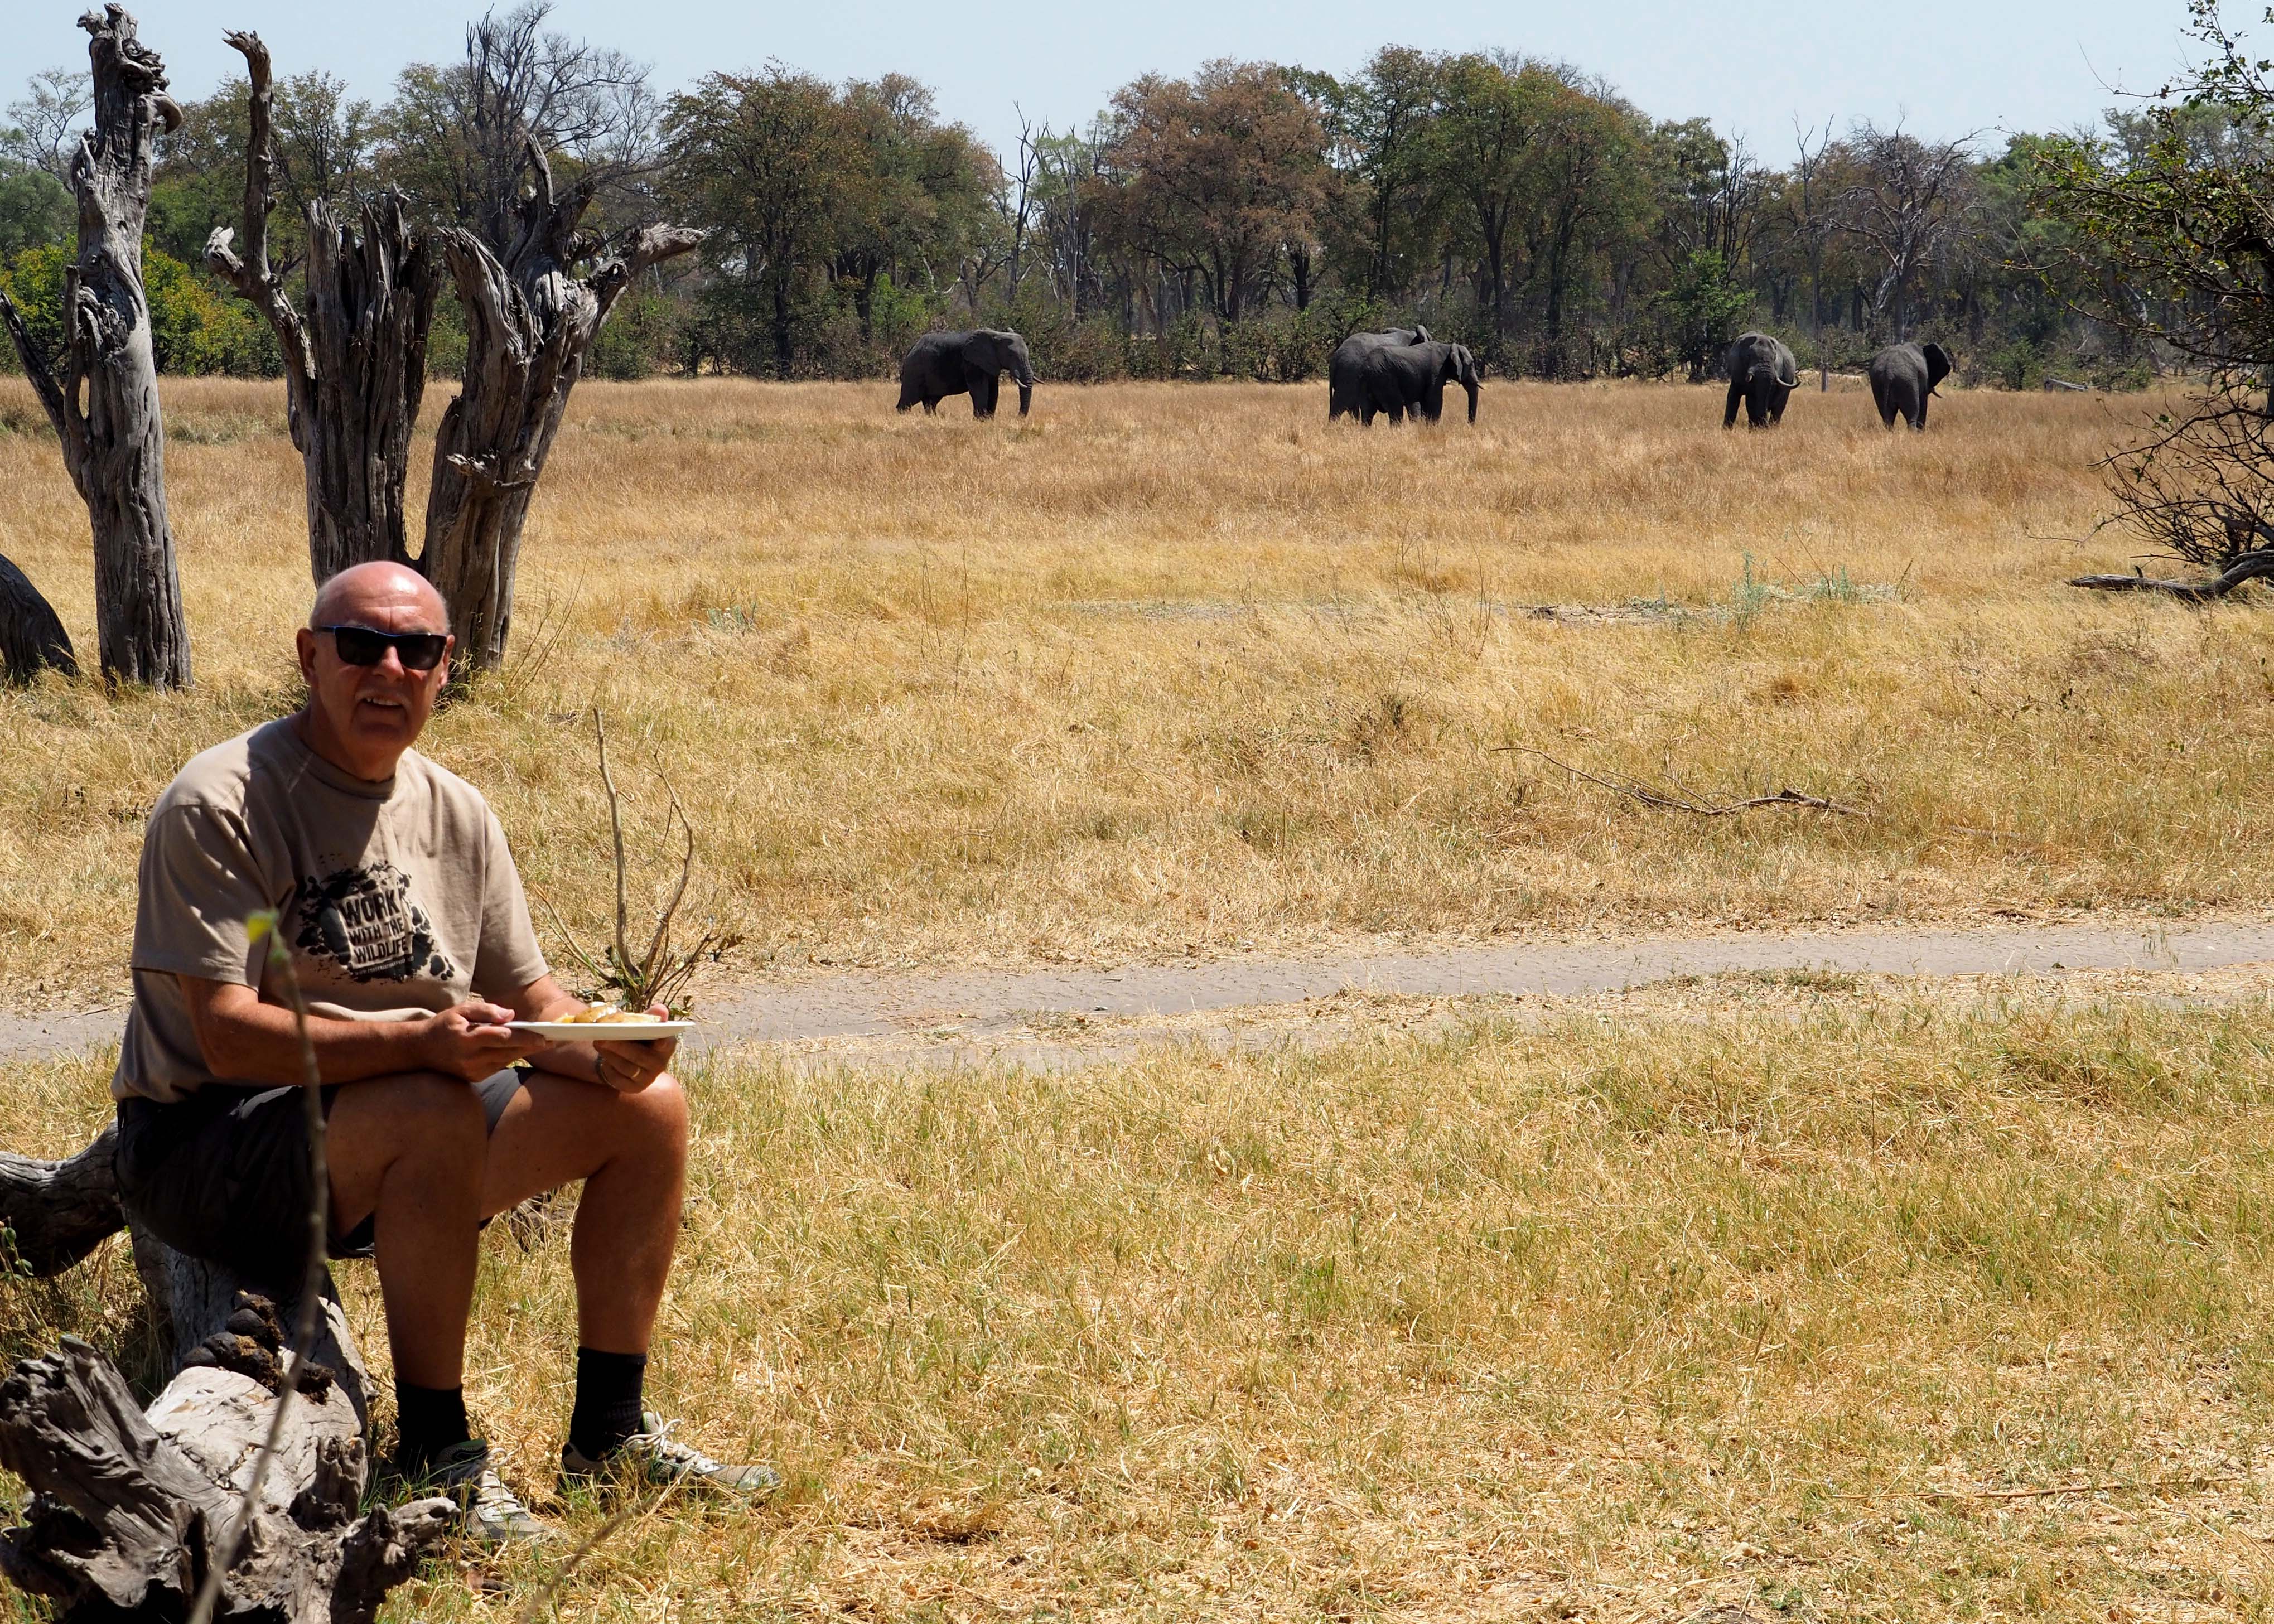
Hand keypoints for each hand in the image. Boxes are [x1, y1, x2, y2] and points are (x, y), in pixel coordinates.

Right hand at [419, 1000, 540, 1080]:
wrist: (421, 1050)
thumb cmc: (444, 1025)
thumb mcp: (461, 1010)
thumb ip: (486, 1010)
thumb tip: (511, 1015)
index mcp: (467, 1038)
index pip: (502, 1037)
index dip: (526, 1037)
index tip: (545, 1036)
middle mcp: (470, 1058)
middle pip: (509, 1051)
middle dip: (533, 1046)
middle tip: (554, 1040)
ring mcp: (472, 1071)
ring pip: (506, 1060)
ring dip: (524, 1052)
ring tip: (543, 1043)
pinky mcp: (474, 1078)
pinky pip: (499, 1066)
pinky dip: (509, 1057)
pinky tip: (520, 1049)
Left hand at [589, 1003, 677, 1092]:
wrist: (630, 1057)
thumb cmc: (640, 1037)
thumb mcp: (645, 1025)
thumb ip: (651, 1016)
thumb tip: (660, 1009)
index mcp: (667, 1046)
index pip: (667, 1045)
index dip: (663, 1043)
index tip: (659, 1040)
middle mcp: (660, 1065)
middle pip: (640, 1056)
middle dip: (620, 1047)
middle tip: (602, 1037)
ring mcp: (647, 1079)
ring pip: (627, 1068)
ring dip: (610, 1055)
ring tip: (597, 1043)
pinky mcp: (633, 1088)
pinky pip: (618, 1079)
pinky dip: (609, 1068)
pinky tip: (602, 1059)